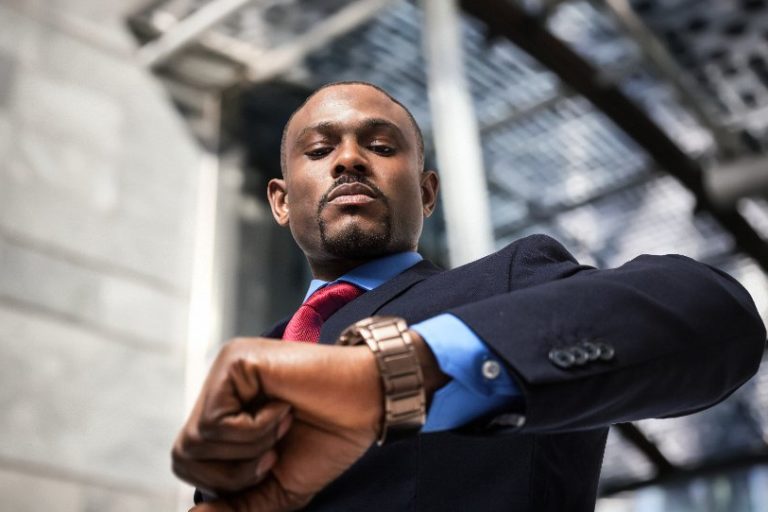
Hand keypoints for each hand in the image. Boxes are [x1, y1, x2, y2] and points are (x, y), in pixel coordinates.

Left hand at [174, 337, 383, 507]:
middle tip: (276, 451)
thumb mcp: (277, 486)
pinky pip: (217, 421)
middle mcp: (218, 388)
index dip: (226, 479)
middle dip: (234, 471)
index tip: (273, 460)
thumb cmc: (328, 438)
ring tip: (284, 423)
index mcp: (225, 412)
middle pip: (184, 453)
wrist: (366, 404)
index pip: (188, 460)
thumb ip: (237, 505)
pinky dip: (255, 430)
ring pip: (198, 438)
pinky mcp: (235, 362)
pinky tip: (283, 407)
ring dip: (250, 447)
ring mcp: (225, 371)